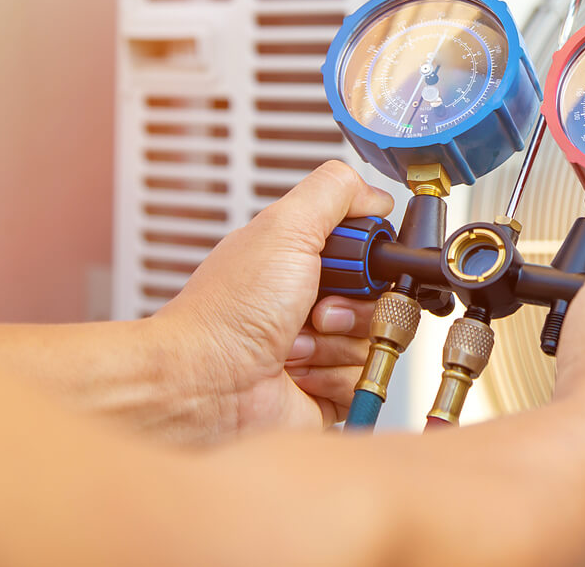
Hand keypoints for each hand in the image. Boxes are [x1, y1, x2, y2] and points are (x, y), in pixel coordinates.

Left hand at [151, 161, 394, 438]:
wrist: (202, 384)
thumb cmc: (227, 312)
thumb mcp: (284, 227)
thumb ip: (335, 192)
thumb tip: (377, 195)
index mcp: (303, 262)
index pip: (370, 255)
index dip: (369, 262)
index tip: (351, 265)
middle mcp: (311, 304)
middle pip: (381, 299)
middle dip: (354, 306)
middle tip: (317, 307)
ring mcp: (320, 349)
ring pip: (373, 342)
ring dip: (336, 344)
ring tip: (294, 345)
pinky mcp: (326, 391)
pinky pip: (361, 381)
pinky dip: (333, 379)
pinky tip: (296, 373)